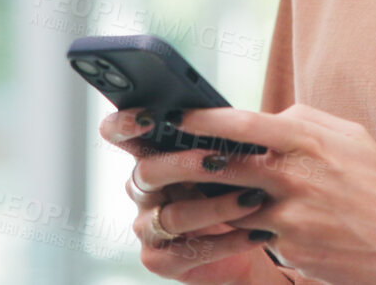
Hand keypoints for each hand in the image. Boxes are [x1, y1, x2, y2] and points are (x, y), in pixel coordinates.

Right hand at [99, 107, 278, 283]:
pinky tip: (256, 232)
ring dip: (217, 207)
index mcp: (148, 156)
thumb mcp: (222, 157)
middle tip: (220, 159)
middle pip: (147, 173)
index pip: (118, 135)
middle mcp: (141, 191)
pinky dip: (230, 241)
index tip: (149, 116)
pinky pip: (192, 252)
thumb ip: (214, 138)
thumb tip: (230, 116)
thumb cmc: (229, 186)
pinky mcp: (159, 260)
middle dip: (184, 165)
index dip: (123, 124)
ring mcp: (146, 228)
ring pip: (173, 216)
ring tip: (253, 198)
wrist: (242, 239)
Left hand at [140, 104, 375, 284]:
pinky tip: (208, 230)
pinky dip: (227, 234)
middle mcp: (294, 177)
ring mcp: (290, 217)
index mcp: (307, 141)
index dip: (203, 118)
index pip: (243, 123)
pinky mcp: (289, 250)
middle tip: (152, 159)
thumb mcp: (350, 137)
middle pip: (220, 166)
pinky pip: (246, 238)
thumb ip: (304, 119)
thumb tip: (267, 114)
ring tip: (170, 197)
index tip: (175, 115)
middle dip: (180, 162)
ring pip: (225, 207)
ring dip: (196, 204)